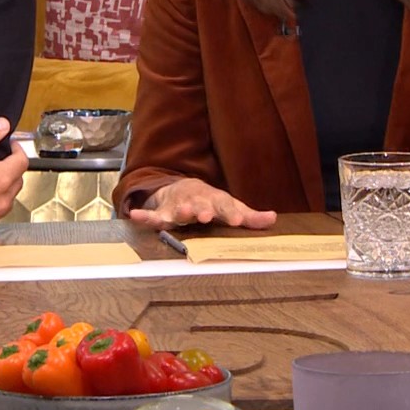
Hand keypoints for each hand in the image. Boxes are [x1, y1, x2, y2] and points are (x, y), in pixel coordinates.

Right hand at [127, 177, 277, 229]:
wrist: (183, 188)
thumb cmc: (211, 202)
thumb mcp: (231, 206)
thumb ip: (249, 216)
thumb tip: (273, 219)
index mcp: (215, 201)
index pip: (225, 206)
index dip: (231, 213)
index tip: (237, 220)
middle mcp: (197, 202)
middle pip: (200, 206)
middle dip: (203, 210)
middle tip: (206, 216)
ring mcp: (178, 207)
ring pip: (178, 210)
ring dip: (179, 212)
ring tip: (181, 215)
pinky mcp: (162, 213)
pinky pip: (152, 215)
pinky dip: (143, 216)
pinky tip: (135, 215)